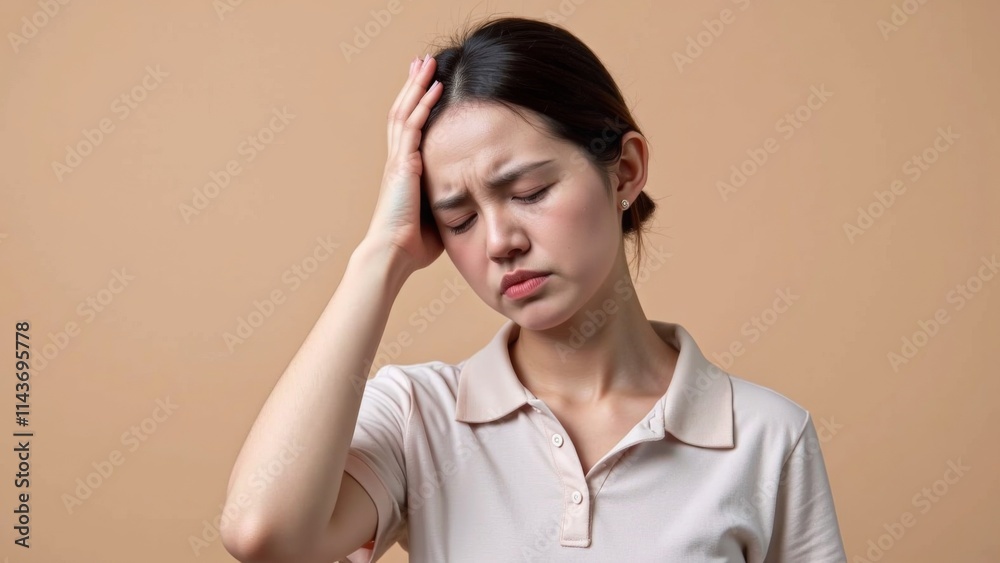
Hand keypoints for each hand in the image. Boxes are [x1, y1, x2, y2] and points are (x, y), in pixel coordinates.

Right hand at [363, 54, 444, 274]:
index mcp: (403, 171)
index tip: (425, 85)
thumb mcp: (436, 216)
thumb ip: (447, 200)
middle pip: (403, 112)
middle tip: (422, 62)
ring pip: (405, 112)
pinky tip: (435, 87)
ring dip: (418, 85)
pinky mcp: (402, 164)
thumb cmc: (414, 245)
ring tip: (428, 63)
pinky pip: (412, 126)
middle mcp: (397, 161)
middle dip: (413, 86)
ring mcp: (397, 160)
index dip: (415, 105)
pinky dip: (423, 104)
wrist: (393, 253)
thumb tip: (470, 200)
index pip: (408, 129)